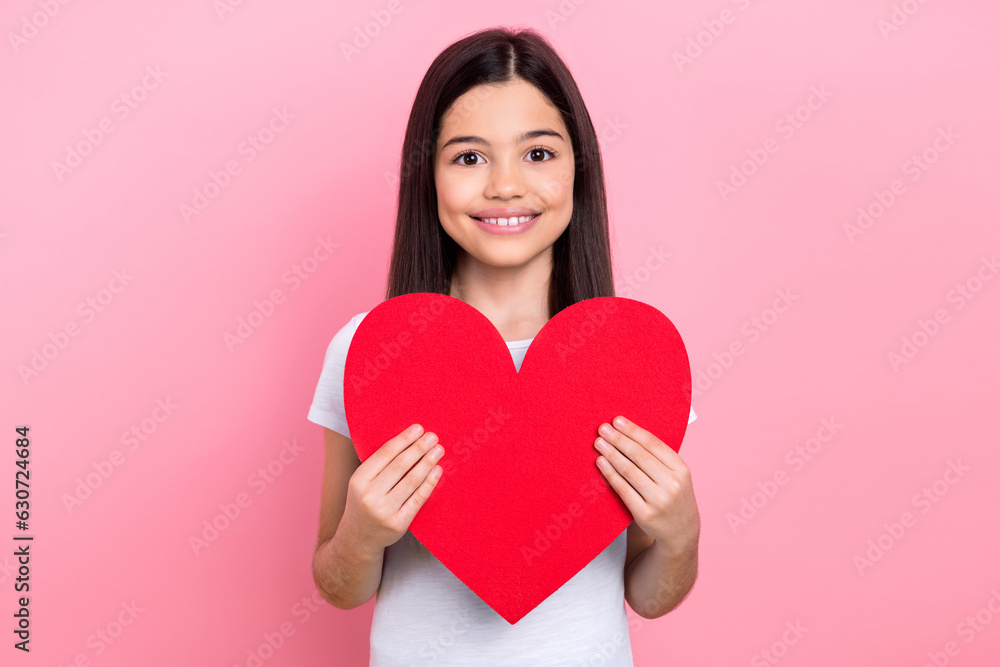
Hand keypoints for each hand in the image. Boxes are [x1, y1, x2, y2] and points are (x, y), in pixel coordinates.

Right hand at [341, 424, 444, 553]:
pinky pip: (418, 499)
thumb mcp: (362, 483)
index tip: (418, 428)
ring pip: (411, 481)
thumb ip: (379, 465)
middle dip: (419, 448)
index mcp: (358, 480)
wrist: (357, 539)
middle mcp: (369, 495)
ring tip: (438, 451)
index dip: (404, 439)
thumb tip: (408, 440)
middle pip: (400, 466)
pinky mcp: (398, 524)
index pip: (385, 454)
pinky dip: (429, 483)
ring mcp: (384, 511)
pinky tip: (437, 471)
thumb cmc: (363, 503)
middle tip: (433, 437)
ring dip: (427, 463)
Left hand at [593, 415, 699, 556]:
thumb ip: (659, 459)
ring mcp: (659, 500)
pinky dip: (610, 474)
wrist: (681, 534)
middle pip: (639, 455)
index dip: (633, 431)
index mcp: (682, 470)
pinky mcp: (645, 514)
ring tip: (598, 443)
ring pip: (629, 471)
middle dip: (618, 439)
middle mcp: (673, 484)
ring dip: (611, 454)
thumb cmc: (674, 497)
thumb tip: (628, 433)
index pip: (654, 444)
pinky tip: (601, 463)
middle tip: (602, 429)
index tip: (617, 421)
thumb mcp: (677, 476)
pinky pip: (623, 489)